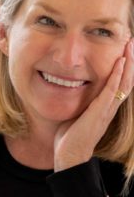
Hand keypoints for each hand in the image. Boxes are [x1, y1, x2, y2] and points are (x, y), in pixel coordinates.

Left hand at [54, 38, 133, 171]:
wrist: (69, 156)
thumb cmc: (70, 136)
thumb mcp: (76, 112)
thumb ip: (79, 100)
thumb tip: (70, 85)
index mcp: (106, 107)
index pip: (120, 83)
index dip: (124, 66)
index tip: (125, 49)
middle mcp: (110, 107)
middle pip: (127, 79)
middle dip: (130, 60)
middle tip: (132, 40)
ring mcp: (106, 111)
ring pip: (124, 83)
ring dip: (128, 63)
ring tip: (130, 45)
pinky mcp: (99, 113)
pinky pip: (110, 91)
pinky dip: (116, 76)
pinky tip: (120, 63)